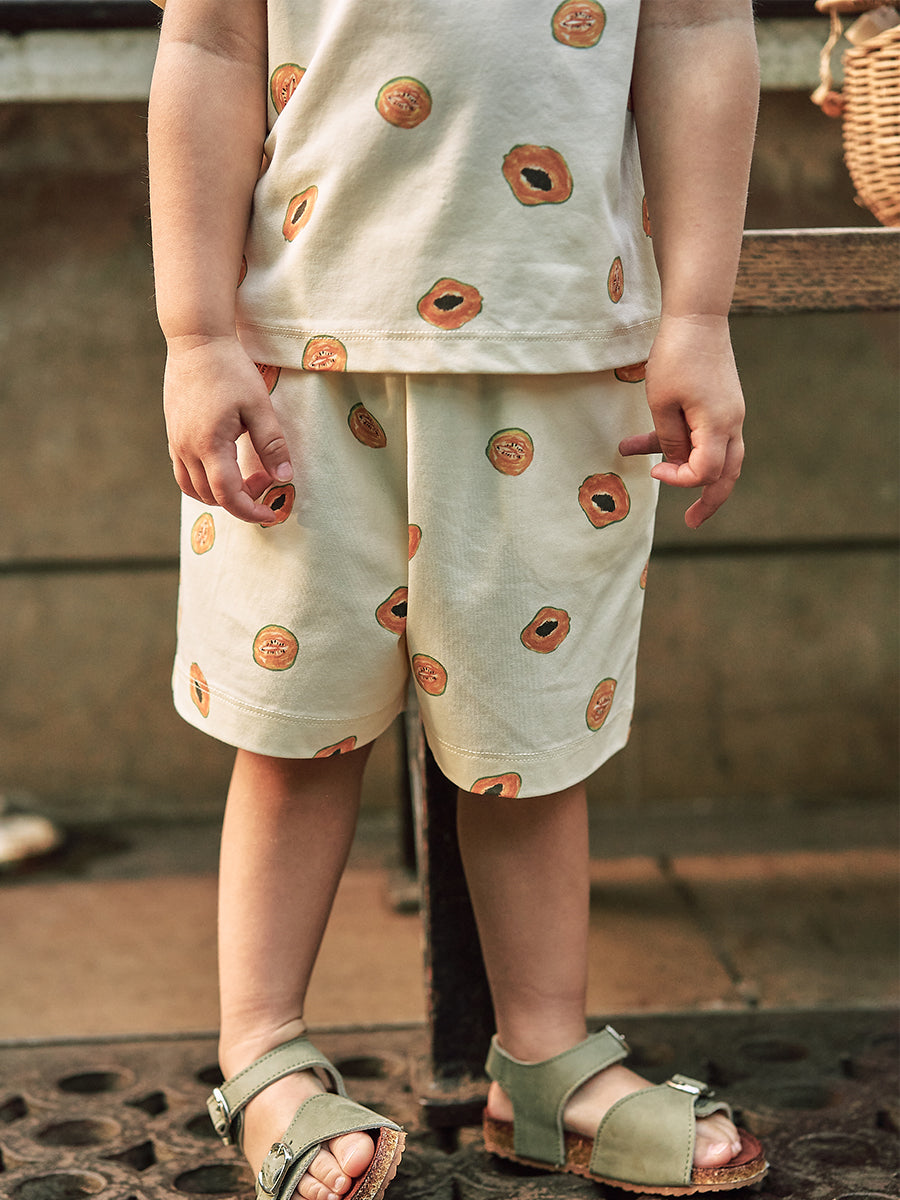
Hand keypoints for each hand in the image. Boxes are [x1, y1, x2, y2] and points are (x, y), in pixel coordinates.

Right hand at [163, 335, 292, 522]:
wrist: (196, 341)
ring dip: (221, 494)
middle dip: (242, 499)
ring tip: (248, 475)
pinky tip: (226, 464)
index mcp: (210, 444)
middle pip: (212, 496)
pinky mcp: (173, 435)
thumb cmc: (230, 369)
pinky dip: (205, 481)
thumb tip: (284, 477)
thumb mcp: (259, 406)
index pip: (228, 495)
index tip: (271, 514)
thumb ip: (272, 444)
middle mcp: (187, 448)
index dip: (250, 511)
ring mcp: (176, 443)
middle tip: (268, 478)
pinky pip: (184, 473)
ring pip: (193, 489)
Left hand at [618, 315, 744, 527]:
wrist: (698, 316)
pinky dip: (676, 442)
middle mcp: (731, 423)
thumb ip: (670, 439)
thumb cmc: (677, 356)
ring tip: (659, 480)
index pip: (706, 473)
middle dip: (709, 501)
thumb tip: (676, 466)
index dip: (679, 480)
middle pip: (727, 474)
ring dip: (690, 472)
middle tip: (691, 522)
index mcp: (719, 426)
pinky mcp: (718, 404)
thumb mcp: (662, 402)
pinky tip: (636, 443)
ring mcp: (728, 413)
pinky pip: (702, 433)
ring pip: (718, 456)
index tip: (655, 471)